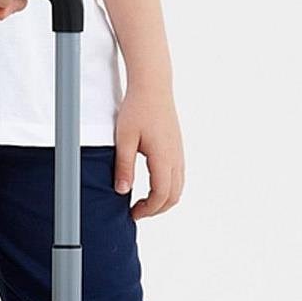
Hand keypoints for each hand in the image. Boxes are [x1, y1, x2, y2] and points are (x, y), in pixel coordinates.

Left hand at [114, 85, 184, 218]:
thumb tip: (122, 191)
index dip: (147, 210)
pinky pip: (178, 176)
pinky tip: (151, 185)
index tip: (132, 214)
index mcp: (163, 158)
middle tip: (136, 211)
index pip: (160, 195)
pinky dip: (167, 188)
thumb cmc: (138, 109)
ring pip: (178, 187)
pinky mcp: (177, 148)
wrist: (153, 86)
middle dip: (156, 209)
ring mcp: (178, 153)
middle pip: (173, 196)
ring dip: (162, 199)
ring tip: (142, 202)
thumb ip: (123, 167)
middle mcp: (175, 158)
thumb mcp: (124, 139)